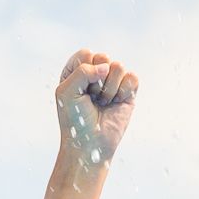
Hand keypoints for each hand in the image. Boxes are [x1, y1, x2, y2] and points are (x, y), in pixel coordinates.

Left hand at [54, 50, 136, 168]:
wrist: (90, 145)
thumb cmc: (75, 120)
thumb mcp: (66, 92)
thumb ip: (81, 71)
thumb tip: (107, 67)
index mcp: (77, 70)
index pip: (85, 54)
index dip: (84, 71)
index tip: (79, 90)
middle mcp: (95, 73)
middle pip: (103, 57)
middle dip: (97, 81)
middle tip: (91, 98)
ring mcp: (113, 81)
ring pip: (118, 66)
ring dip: (109, 89)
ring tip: (102, 103)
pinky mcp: (128, 91)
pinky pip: (132, 78)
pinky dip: (123, 92)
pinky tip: (115, 104)